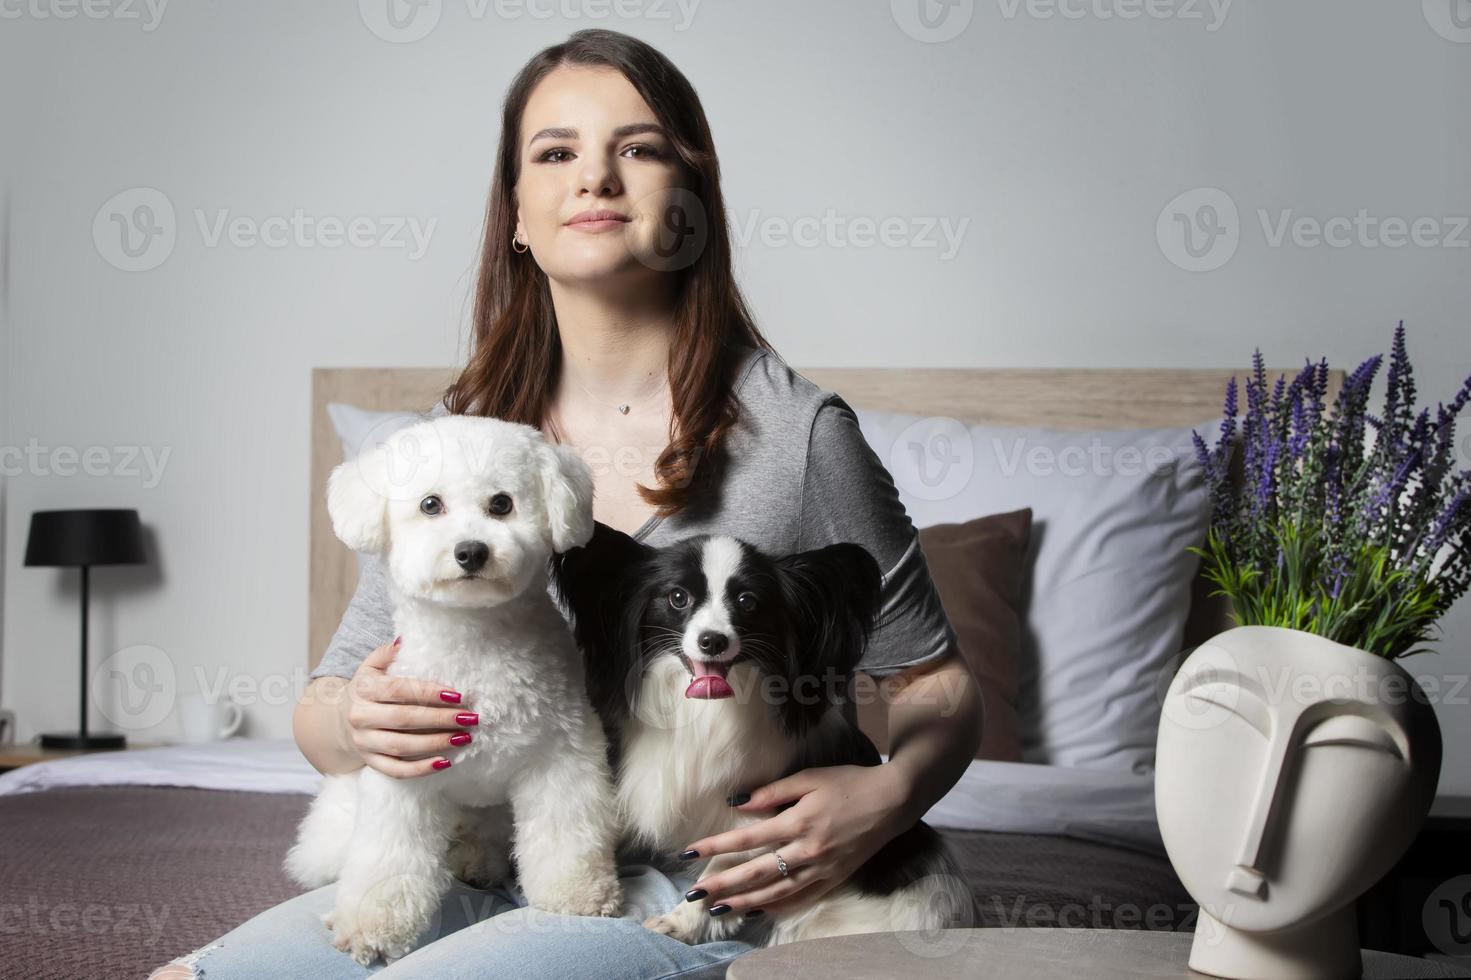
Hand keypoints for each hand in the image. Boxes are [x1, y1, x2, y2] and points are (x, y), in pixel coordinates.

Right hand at [343, 637, 477, 778]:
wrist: (340, 718)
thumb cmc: (368, 688)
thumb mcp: (372, 666)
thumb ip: (389, 653)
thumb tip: (405, 640)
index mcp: (363, 689)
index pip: (399, 690)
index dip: (429, 692)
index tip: (457, 695)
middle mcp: (360, 717)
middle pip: (403, 719)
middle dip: (440, 719)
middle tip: (469, 718)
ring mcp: (364, 742)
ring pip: (401, 746)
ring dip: (435, 744)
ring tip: (464, 738)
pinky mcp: (370, 762)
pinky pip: (396, 770)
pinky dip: (420, 769)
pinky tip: (445, 763)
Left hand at [678, 764, 912, 915]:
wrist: (893, 801)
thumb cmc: (849, 783)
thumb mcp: (810, 778)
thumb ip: (773, 792)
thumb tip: (737, 802)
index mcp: (799, 821)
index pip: (747, 838)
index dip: (716, 846)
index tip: (689, 852)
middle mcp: (808, 850)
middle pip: (757, 872)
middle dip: (723, 884)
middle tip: (695, 894)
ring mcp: (822, 868)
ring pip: (777, 892)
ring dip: (745, 901)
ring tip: (718, 909)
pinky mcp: (834, 878)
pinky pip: (801, 898)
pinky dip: (777, 907)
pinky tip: (758, 910)